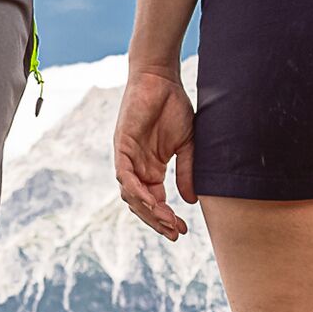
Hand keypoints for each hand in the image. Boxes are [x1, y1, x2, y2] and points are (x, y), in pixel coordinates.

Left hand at [113, 67, 196, 238]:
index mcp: (151, 169)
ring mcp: (127, 158)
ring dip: (148, 210)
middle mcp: (137, 167)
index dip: (166, 218)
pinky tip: (150, 201)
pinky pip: (124, 175)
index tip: (181, 230)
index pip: (155, 202)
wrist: (161, 79)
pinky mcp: (121, 146)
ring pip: (131, 194)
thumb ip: (187, 172)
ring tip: (166, 220)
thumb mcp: (187, 145)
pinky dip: (135, 190)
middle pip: (141, 204)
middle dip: (157, 221)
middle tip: (174, 233)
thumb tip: (191, 202)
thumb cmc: (174, 107)